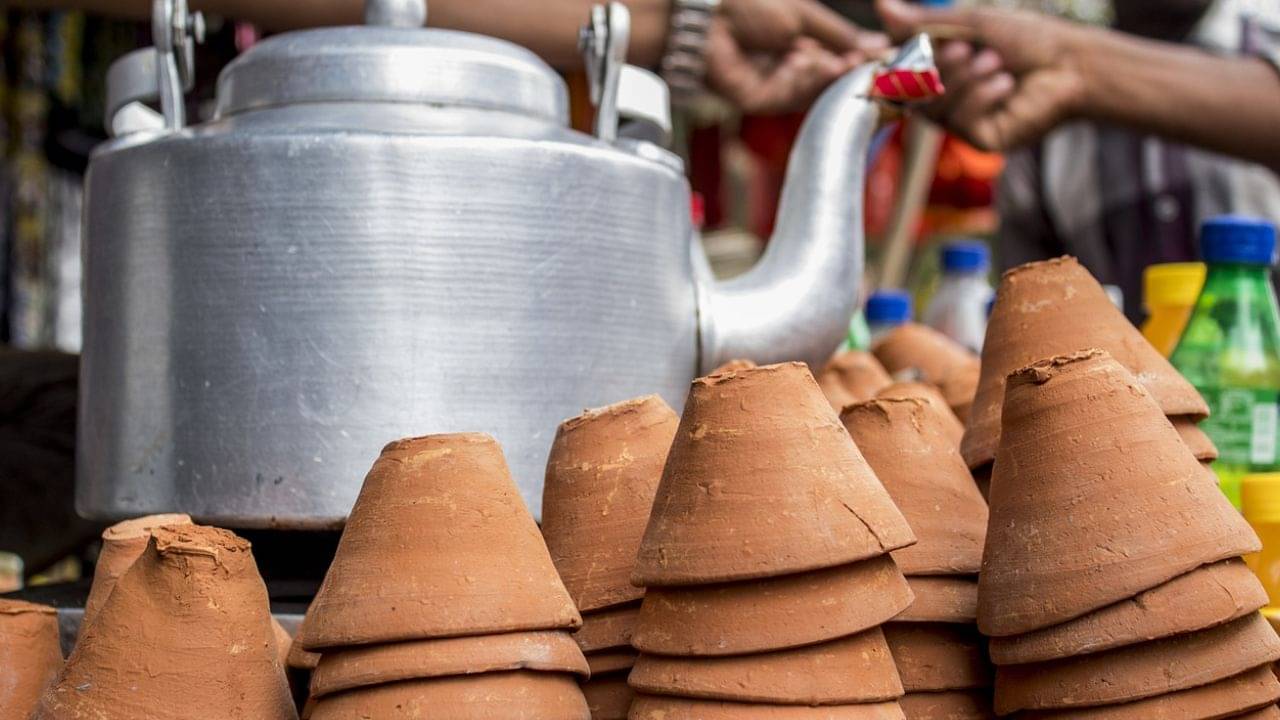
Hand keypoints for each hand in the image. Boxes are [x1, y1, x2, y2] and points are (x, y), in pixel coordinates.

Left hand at [707, 0, 888, 113]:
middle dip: (843, 70)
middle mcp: (785, 65)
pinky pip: (790, 98)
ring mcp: (772, 85)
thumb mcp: (805, 14)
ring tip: (827, 58)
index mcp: (796, 41)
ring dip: (823, 75)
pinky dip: (801, 80)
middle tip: (860, 63)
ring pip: (811, 92)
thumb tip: (876, 44)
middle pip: (826, 80)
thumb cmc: (749, 5)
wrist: (708, 17)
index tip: (879, 56)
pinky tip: (802, 63)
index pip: (835, 57)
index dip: (855, 58)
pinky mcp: (758, 102)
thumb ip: (839, 34)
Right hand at [876, 0, 1089, 150]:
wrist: (1072, 64)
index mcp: (937, 70)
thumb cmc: (1026, 38)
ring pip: (935, 107)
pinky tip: (1005, 84)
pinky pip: (961, 122)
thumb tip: (880, 5)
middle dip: (938, 67)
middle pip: (911, 92)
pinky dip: (980, 97)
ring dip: (964, 79)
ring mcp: (961, 122)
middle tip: (965, 47)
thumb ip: (922, 22)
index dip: (890, 65)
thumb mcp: (970, 23)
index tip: (891, 49)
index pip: (897, 72)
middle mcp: (944, 99)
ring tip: (994, 61)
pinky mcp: (980, 140)